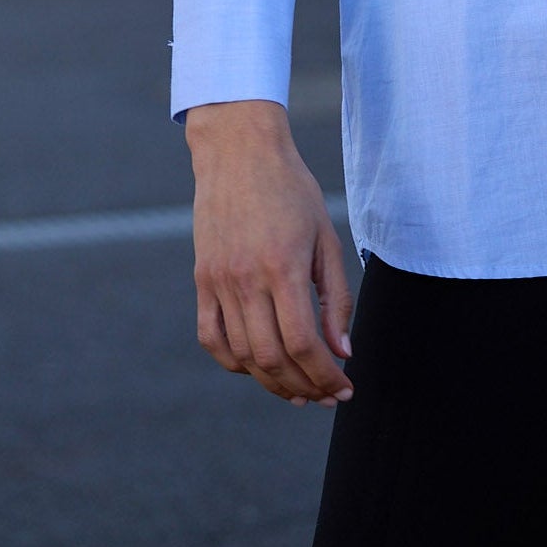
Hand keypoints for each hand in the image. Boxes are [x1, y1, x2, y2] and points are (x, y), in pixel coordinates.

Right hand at [188, 100, 353, 407]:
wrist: (239, 152)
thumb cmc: (292, 190)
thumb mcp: (326, 238)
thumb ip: (336, 298)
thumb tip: (343, 352)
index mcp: (282, 267)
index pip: (302, 344)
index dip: (325, 376)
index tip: (344, 387)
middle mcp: (245, 280)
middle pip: (271, 359)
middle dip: (303, 387)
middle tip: (326, 395)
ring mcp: (218, 282)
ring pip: (241, 355)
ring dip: (272, 382)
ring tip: (299, 389)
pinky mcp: (202, 280)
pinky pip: (211, 337)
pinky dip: (234, 362)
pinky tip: (258, 367)